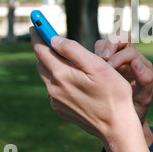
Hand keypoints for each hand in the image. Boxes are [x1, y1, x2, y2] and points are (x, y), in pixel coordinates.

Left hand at [30, 28, 148, 151]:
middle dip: (47, 51)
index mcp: (61, 75)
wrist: (117, 126)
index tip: (36, 25)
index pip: (41, 49)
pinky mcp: (62, 111)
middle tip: (57, 42)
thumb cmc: (113, 93)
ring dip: (55, 68)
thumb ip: (74, 50)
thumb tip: (54, 39)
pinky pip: (55, 92)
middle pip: (42, 63)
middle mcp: (54, 89)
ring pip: (49, 78)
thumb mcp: (98, 66)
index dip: (38, 35)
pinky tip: (78, 84)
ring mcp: (56, 102)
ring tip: (73, 65)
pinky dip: (61, 83)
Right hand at [95, 32, 152, 124]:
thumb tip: (137, 63)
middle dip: (109, 45)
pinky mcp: (98, 67)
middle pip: (119, 38)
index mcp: (139, 64)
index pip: (130, 49)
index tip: (111, 67)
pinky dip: (86, 59)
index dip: (120, 55)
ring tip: (92, 65)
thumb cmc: (136, 109)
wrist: (124, 121)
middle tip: (102, 58)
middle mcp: (127, 59)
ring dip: (97, 52)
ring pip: (103, 44)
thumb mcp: (144, 97)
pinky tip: (81, 71)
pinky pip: (91, 55)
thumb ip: (145, 79)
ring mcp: (112, 62)